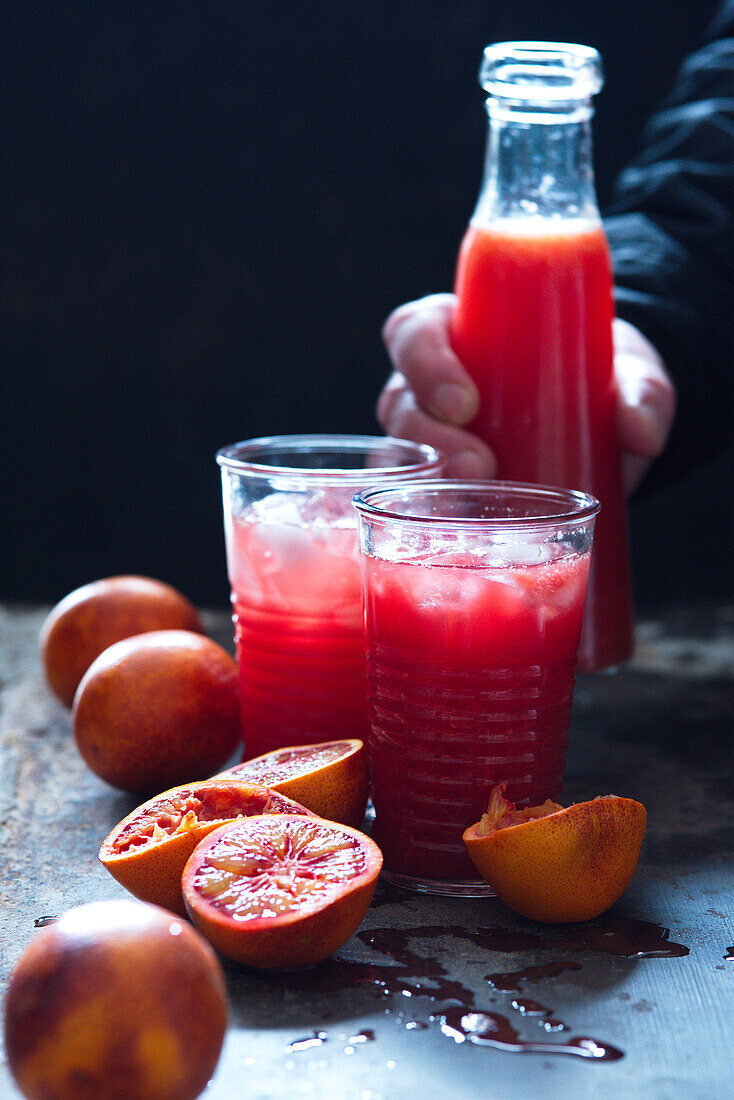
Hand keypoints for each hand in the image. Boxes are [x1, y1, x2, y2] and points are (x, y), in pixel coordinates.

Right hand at [377, 294, 675, 492]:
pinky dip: (425, 516)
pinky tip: (452, 532)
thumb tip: (641, 433)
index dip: (426, 364)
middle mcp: (429, 383)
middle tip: (478, 466)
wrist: (603, 416)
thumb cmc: (598, 372)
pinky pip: (412, 499)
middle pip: (400, 402)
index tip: (467, 402)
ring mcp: (430, 435)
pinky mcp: (441, 481)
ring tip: (470, 504)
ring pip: (399, 455)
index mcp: (457, 331)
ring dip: (425, 482)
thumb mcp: (629, 368)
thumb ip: (644, 391)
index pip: (413, 333)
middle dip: (430, 437)